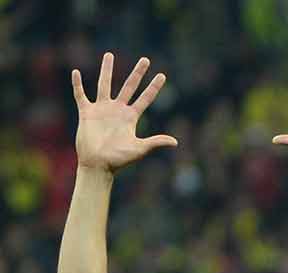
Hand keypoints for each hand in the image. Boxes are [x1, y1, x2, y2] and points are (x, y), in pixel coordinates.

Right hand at [72, 53, 176, 171]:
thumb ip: (156, 142)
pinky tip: (75, 72)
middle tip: (145, 59)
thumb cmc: (119, 159)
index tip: (162, 75)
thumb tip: (175, 142)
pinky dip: (77, 84)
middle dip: (137, 73)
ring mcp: (102, 109)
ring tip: (109, 55)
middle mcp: (118, 110)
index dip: (154, 87)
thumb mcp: (140, 148)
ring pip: (104, 84)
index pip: (146, 98)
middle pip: (129, 86)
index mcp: (131, 117)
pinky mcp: (86, 112)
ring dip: (107, 70)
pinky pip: (80, 95)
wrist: (98, 164)